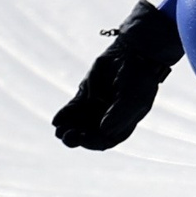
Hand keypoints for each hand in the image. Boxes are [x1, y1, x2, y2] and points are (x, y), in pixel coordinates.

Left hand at [51, 0, 183, 149]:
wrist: (133, 54)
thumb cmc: (139, 78)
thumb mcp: (134, 97)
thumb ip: (120, 115)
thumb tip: (104, 130)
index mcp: (121, 124)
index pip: (104, 140)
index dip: (92, 142)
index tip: (83, 138)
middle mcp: (107, 118)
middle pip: (88, 134)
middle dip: (76, 138)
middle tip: (67, 135)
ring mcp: (95, 107)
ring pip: (77, 123)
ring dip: (67, 129)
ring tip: (59, 130)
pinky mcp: (85, 95)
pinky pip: (72, 109)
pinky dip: (64, 115)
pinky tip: (57, 120)